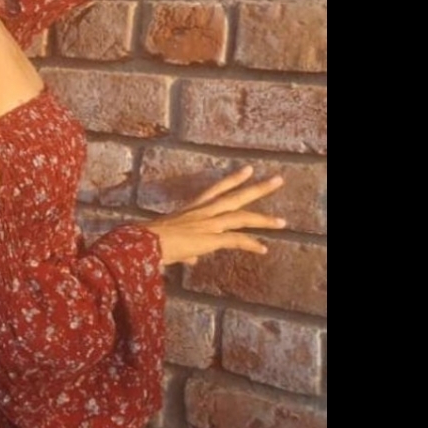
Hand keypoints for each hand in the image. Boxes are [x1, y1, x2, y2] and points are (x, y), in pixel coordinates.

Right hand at [141, 167, 285, 266]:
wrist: (143, 244)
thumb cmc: (150, 242)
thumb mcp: (171, 242)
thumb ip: (186, 249)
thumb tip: (192, 257)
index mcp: (191, 210)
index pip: (215, 190)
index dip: (232, 180)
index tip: (248, 169)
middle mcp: (202, 212)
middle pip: (234, 197)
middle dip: (256, 189)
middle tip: (277, 181)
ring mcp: (208, 224)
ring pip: (241, 217)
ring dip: (264, 220)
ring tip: (283, 222)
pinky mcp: (210, 238)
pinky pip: (236, 240)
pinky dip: (250, 244)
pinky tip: (263, 249)